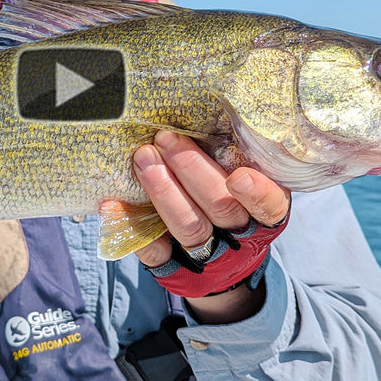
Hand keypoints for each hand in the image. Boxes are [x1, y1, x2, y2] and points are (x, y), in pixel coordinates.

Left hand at [132, 131, 290, 323]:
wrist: (221, 262)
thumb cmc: (230, 200)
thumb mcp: (246, 177)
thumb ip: (234, 156)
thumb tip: (202, 112)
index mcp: (263, 212)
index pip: (269, 206)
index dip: (256, 193)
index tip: (236, 177)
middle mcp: (240, 235)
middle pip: (220, 207)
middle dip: (191, 171)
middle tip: (165, 138)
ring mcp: (208, 255)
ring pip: (189, 226)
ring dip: (163, 190)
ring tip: (143, 158)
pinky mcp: (174, 268)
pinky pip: (153, 250)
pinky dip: (131, 225)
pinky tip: (112, 204)